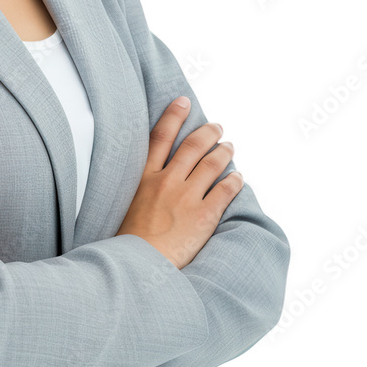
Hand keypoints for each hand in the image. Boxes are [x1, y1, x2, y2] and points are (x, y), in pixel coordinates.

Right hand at [115, 96, 244, 269]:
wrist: (139, 265)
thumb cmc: (131, 239)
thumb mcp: (128, 203)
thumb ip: (142, 187)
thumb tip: (155, 177)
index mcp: (145, 177)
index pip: (160, 136)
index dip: (174, 115)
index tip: (183, 101)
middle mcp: (167, 181)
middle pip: (192, 146)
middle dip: (207, 132)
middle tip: (217, 126)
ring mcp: (186, 197)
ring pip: (212, 164)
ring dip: (224, 151)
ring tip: (229, 146)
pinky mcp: (204, 215)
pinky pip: (225, 191)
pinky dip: (234, 181)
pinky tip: (239, 177)